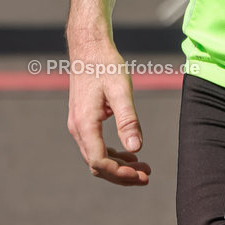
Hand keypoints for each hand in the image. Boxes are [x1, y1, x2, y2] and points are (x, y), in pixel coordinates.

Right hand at [67, 41, 150, 185]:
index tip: (142, 175)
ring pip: (96, 158)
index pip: (100, 162)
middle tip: (147, 176)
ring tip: (143, 167)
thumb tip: (137, 148)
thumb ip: (128, 120)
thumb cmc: (106, 65)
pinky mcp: (84, 120)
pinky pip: (96, 146)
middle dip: (122, 175)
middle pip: (97, 165)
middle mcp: (78, 129)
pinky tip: (130, 153)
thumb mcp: (121, 90)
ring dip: (119, 166)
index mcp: (85, 124)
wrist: (89, 48)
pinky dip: (113, 154)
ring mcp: (79, 125)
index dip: (120, 174)